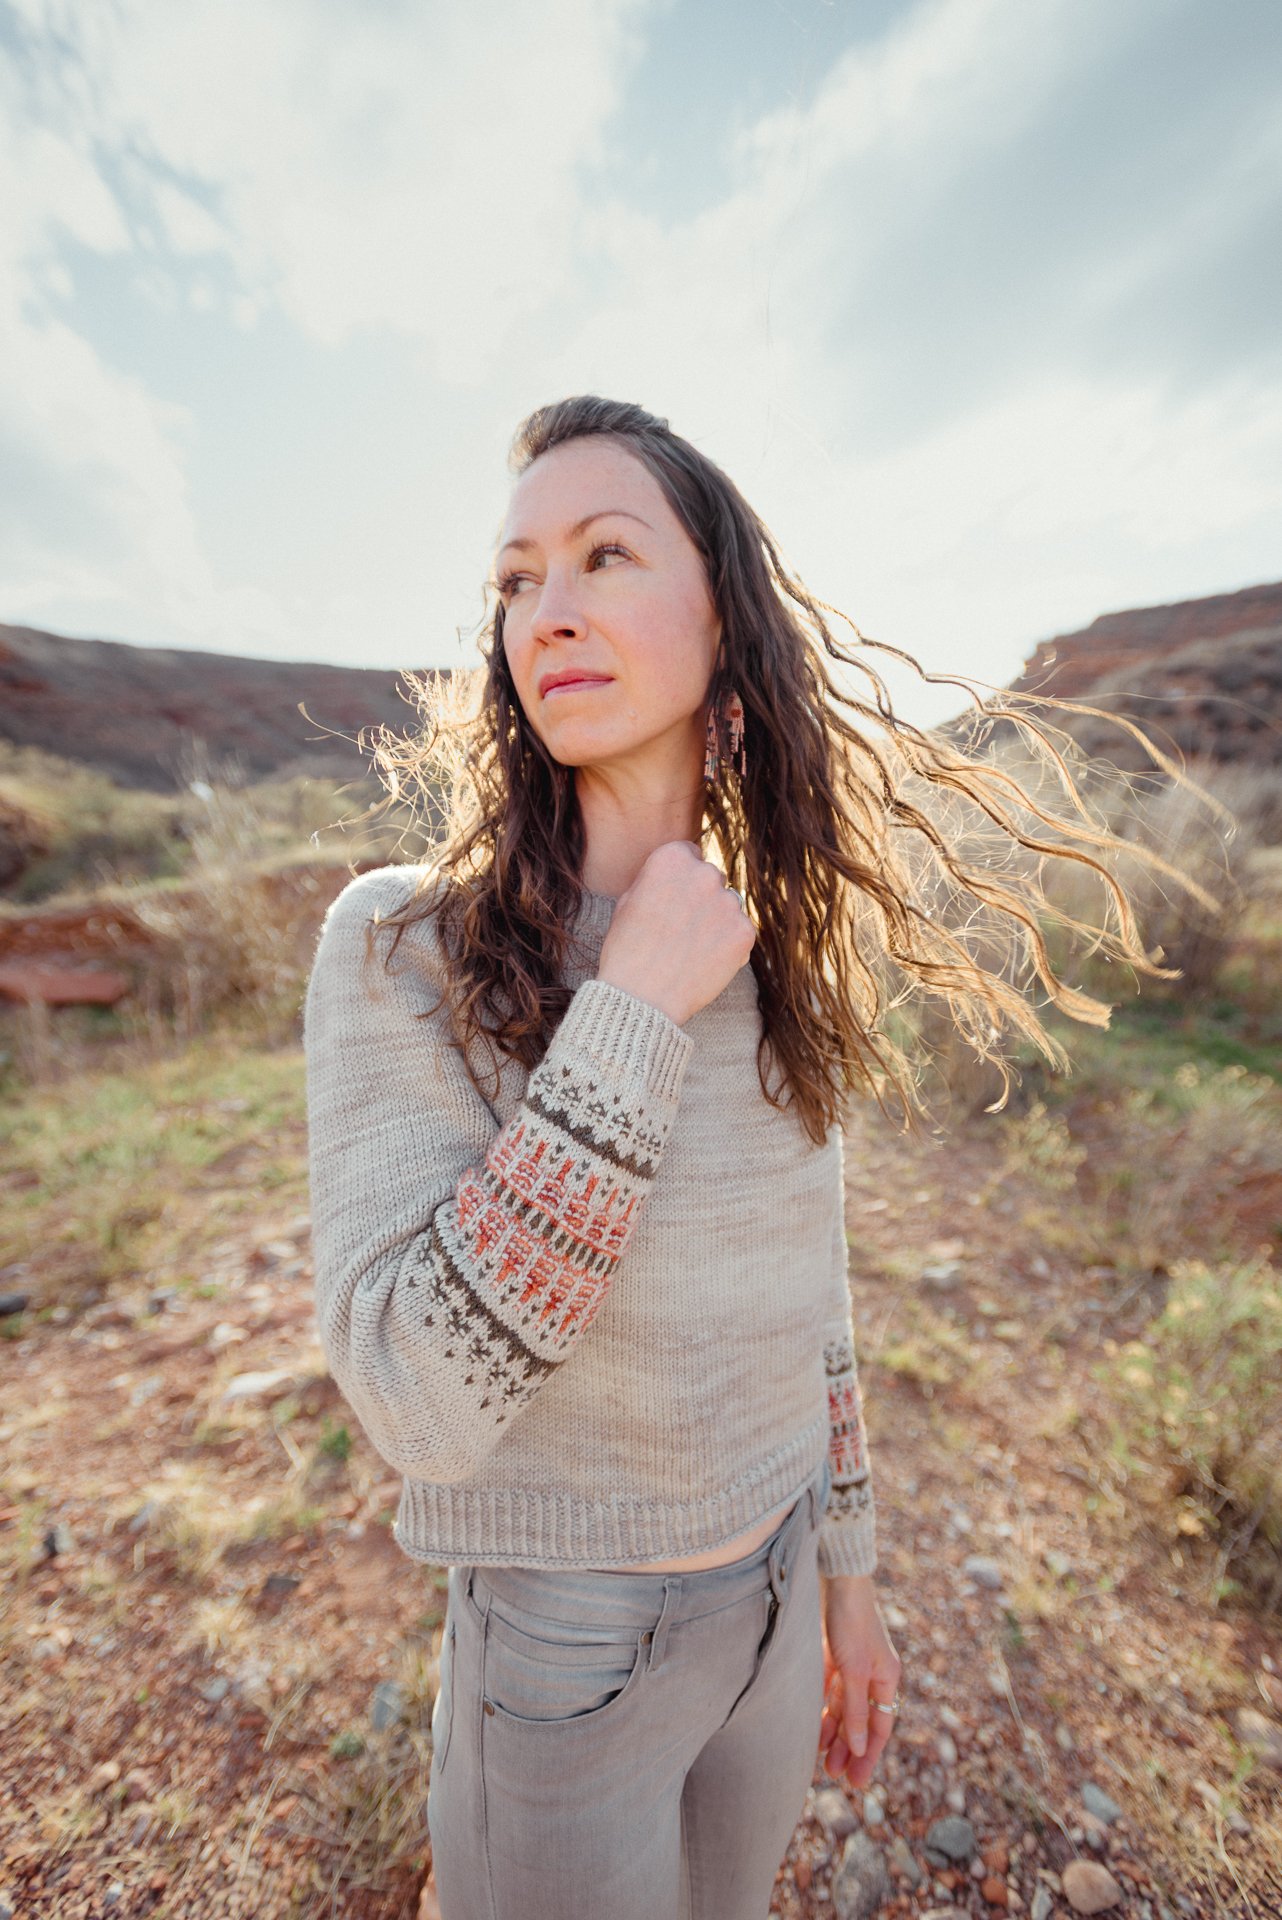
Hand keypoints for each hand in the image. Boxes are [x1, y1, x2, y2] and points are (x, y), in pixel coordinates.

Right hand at [595, 840, 755, 1026]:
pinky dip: (728, 946)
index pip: (689, 854)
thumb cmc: (626, 951)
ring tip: (690, 950)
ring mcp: (728, 903)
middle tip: (681, 930)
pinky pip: (741, 932)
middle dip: (701, 898)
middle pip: (711, 879)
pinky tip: (705, 962)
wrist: (640, 999)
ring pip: (728, 905)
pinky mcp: (745, 932)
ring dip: (716, 921)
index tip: (672, 900)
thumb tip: (676, 877)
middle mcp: (704, 873)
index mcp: (671, 858)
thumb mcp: (627, 902)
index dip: (679, 879)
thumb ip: (656, 880)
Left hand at [818, 1573, 901, 1788]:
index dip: (869, 1755)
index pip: (880, 1727)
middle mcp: (871, 1675)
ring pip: (843, 1708)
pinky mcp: (833, 1655)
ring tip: (820, 1758)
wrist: (837, 1580)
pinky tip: (811, 1727)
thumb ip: (856, 1709)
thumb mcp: (853, 1670)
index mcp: (886, 1679)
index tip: (856, 1782)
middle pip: (860, 1721)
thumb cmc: (851, 1622)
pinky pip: (829, 1691)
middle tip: (834, 1777)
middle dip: (848, 1748)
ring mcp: (852, 1665)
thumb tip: (862, 1748)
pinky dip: (822, 1708)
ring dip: (833, 1732)